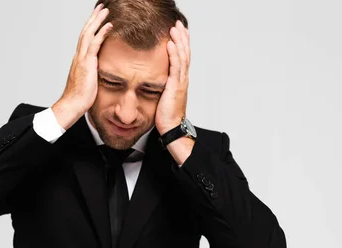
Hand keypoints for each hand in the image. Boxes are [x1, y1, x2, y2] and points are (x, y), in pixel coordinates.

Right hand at [52, 4, 112, 129]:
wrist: (72, 105)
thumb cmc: (80, 98)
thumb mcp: (88, 82)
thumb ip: (92, 74)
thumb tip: (99, 73)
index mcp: (79, 60)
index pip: (84, 39)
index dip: (91, 27)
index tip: (97, 19)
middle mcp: (78, 56)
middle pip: (85, 32)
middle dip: (93, 19)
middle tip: (101, 8)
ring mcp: (81, 58)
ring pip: (88, 33)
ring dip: (97, 20)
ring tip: (105, 10)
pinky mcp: (87, 63)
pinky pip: (95, 44)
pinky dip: (102, 33)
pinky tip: (109, 25)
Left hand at [155, 20, 189, 134]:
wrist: (172, 128)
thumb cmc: (167, 116)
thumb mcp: (164, 97)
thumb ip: (163, 86)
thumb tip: (156, 81)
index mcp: (180, 81)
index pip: (182, 58)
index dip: (181, 44)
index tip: (178, 32)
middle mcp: (183, 79)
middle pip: (185, 53)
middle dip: (182, 38)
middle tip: (178, 25)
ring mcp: (181, 82)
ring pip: (182, 57)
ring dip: (179, 41)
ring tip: (175, 29)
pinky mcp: (176, 86)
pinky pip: (176, 67)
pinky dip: (174, 54)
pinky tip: (171, 44)